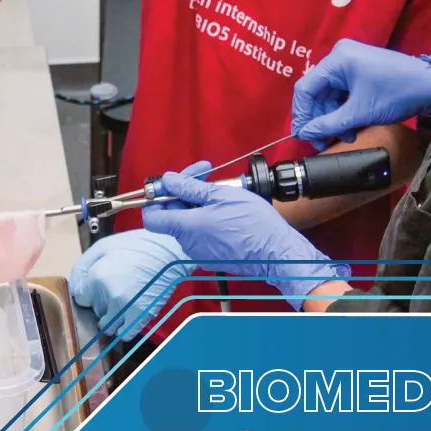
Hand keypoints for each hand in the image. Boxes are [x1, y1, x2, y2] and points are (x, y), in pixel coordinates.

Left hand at [68, 230, 191, 340]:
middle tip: (110, 289)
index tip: (94, 285)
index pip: (80, 297)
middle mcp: (109, 297)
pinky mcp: (142, 317)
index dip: (86, 290)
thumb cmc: (137, 244)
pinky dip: (122, 328)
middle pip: (94, 311)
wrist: (170, 250)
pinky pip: (125, 334)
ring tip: (119, 303)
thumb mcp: (103, 245)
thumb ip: (83, 266)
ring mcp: (126, 309)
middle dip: (98, 302)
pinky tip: (126, 316)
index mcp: (98, 277)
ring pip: (107, 325)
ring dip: (109, 317)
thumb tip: (75, 285)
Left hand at [142, 166, 348, 310]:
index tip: (171, 183)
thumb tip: (169, 180)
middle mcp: (188, 243)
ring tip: (220, 190)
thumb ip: (191, 187)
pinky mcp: (212, 256)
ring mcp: (200, 252)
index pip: (151, 216)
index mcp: (186, 228)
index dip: (156, 197)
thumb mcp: (222, 195)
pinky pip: (201, 233)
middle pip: (172, 214)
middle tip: (204, 174)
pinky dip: (208, 217)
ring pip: (188, 222)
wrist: (278, 253)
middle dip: (185, 191)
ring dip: (198, 203)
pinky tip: (225, 207)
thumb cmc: (254, 224)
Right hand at [292, 39, 430, 149]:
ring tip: (346, 135)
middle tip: (324, 141)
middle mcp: (340, 57)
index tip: (304, 135)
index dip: (302, 114)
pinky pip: (341, 93)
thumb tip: (305, 134)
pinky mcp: (359, 70)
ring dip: (333, 118)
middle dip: (320, 119)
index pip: (305, 88)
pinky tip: (351, 126)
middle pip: (317, 92)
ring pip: (329, 95)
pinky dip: (343, 111)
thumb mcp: (360, 113)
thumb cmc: (398, 94)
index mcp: (337, 60)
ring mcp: (350, 62)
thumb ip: (329, 124)